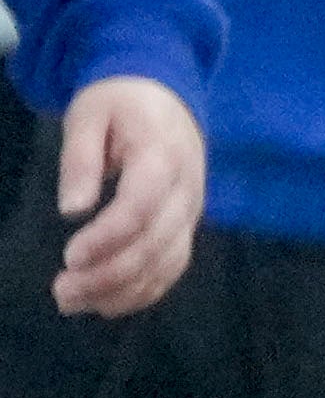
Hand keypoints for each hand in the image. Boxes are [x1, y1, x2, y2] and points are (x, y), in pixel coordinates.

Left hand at [51, 76, 203, 317]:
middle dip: (108, 274)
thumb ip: (81, 159)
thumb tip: (73, 209)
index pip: (143, 204)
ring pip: (167, 262)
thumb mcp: (89, 116)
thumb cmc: (120, 104)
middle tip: (60, 291)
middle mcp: (186, 187)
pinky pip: (174, 266)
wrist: (165, 93)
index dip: (108, 236)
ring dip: (122, 290)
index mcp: (163, 155)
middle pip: (156, 242)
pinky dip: (144, 292)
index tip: (69, 257)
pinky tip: (107, 304)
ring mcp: (191, 209)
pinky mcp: (186, 224)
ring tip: (73, 302)